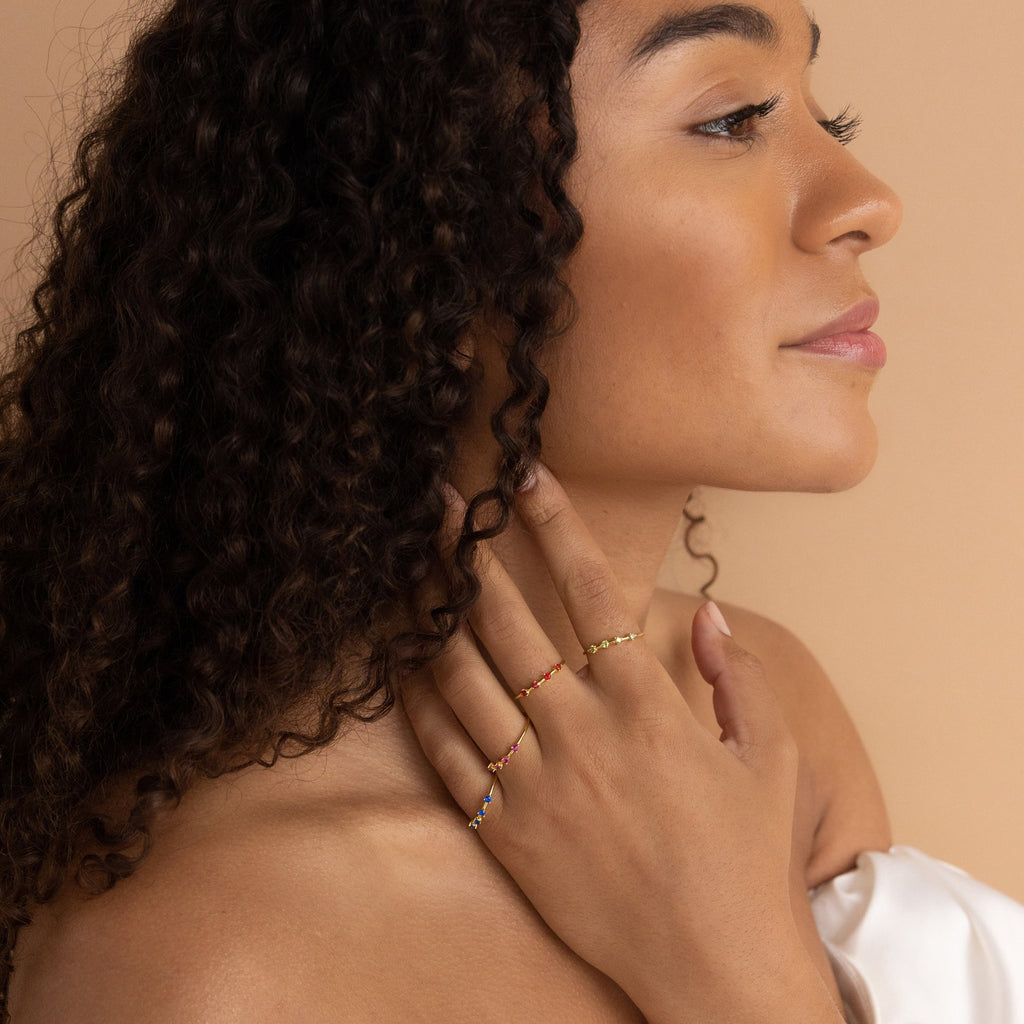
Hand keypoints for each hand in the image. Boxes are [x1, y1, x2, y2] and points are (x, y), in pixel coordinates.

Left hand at [403, 465, 841, 1022]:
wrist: (714, 969)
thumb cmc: (747, 859)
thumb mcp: (771, 757)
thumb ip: (740, 676)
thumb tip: (706, 612)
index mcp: (648, 706)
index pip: (592, 591)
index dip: (556, 525)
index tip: (525, 476)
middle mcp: (582, 734)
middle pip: (507, 624)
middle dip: (464, 554)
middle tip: (433, 504)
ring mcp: (537, 785)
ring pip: (463, 683)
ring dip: (429, 620)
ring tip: (404, 571)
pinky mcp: (509, 834)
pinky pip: (450, 759)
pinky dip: (421, 710)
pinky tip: (402, 670)